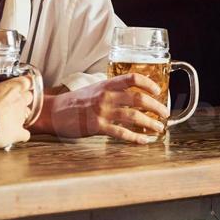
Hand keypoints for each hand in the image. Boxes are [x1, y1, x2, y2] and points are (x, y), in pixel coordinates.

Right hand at [0, 77, 33, 147]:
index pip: (27, 81)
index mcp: (10, 89)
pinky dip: (21, 134)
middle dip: (22, 98)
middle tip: (11, 101)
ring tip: (10, 117)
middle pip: (29, 96)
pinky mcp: (18, 133)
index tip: (20, 84)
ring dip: (21, 115)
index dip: (25, 82)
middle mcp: (19, 102)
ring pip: (28, 113)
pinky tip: (14, 135)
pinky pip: (26, 134)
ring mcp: (20, 118)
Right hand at [46, 74, 169, 143]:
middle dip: (156, 106)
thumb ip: (112, 90)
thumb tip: (132, 95)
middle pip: (138, 98)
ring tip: (159, 128)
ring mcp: (102, 112)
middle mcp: (106, 96)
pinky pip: (122, 133)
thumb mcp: (94, 89)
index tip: (158, 90)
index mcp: (106, 84)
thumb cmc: (74, 102)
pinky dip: (136, 138)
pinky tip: (144, 141)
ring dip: (150, 123)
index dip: (148, 83)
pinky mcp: (97, 127)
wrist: (54, 112)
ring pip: (134, 117)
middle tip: (165, 113)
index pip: (132, 78)